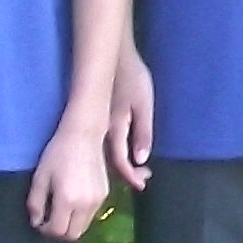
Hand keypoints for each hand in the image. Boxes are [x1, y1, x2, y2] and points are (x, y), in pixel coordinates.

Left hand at [28, 117, 110, 239]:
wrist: (83, 136)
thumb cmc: (57, 153)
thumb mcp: (40, 177)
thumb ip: (35, 203)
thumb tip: (36, 223)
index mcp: (67, 200)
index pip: (57, 231)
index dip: (46, 231)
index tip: (40, 222)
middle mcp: (85, 205)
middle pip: (73, 235)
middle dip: (59, 232)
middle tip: (49, 220)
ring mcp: (97, 200)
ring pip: (83, 227)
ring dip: (71, 225)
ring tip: (60, 210)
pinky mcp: (104, 194)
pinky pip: (91, 215)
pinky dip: (80, 215)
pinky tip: (72, 200)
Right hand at [104, 46, 153, 194]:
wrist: (113, 56)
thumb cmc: (132, 77)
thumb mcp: (143, 105)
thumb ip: (142, 133)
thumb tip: (141, 160)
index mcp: (114, 128)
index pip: (119, 162)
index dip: (130, 176)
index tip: (141, 185)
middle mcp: (102, 130)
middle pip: (110, 161)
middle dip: (125, 174)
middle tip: (142, 179)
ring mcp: (98, 123)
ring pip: (104, 153)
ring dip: (119, 164)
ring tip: (135, 169)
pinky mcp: (98, 117)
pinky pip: (102, 143)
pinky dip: (113, 152)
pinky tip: (123, 151)